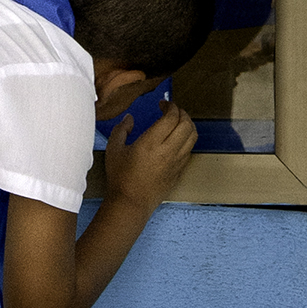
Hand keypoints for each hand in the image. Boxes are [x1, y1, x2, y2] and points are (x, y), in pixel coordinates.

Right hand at [103, 98, 196, 214]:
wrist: (131, 203)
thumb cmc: (121, 178)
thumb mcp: (114, 149)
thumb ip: (121, 129)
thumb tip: (129, 118)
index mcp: (151, 142)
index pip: (172, 116)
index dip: (170, 106)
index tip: (163, 104)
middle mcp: (168, 150)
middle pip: (187, 124)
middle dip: (182, 112)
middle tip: (173, 110)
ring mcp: (176, 162)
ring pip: (193, 136)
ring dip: (188, 125)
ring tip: (178, 122)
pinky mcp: (179, 171)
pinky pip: (189, 150)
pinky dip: (187, 139)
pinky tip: (176, 139)